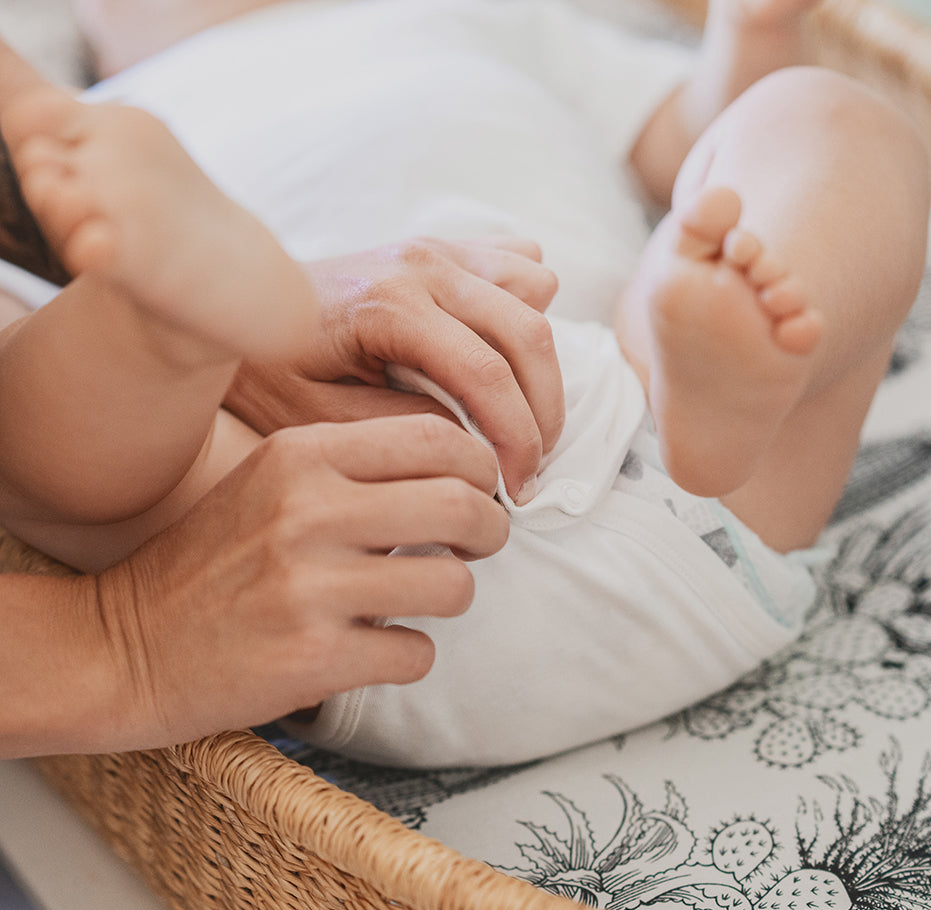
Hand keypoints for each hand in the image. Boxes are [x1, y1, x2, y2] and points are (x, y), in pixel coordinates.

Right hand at [93, 415, 508, 748]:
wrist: (123, 644)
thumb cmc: (212, 560)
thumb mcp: (272, 480)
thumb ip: (358, 468)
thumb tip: (462, 475)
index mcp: (301, 454)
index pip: (437, 434)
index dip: (479, 466)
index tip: (477, 490)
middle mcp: (307, 511)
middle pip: (463, 505)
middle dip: (491, 529)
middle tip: (479, 544)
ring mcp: (309, 589)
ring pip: (454, 586)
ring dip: (452, 594)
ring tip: (420, 598)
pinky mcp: (311, 660)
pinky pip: (415, 654)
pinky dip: (407, 655)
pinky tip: (373, 648)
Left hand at [225, 236, 562, 501]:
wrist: (237, 311)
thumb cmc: (272, 372)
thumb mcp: (319, 419)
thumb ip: (400, 427)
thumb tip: (474, 438)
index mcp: (390, 306)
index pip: (487, 372)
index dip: (518, 437)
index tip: (518, 488)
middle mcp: (421, 266)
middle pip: (527, 334)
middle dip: (544, 411)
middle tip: (530, 466)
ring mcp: (435, 250)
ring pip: (535, 297)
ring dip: (542, 366)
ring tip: (522, 421)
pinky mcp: (441, 250)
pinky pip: (517, 268)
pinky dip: (530, 310)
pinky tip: (507, 358)